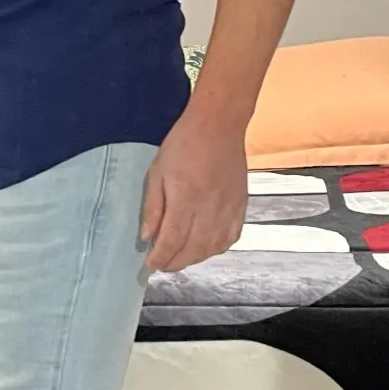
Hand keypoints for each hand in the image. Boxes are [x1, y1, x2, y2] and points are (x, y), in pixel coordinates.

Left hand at [140, 108, 247, 272]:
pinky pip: (231, 238)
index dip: (160, 257)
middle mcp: (210, 208)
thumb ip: (153, 207)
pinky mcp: (241, 206)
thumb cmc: (185, 143)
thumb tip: (147, 236)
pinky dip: (216, 249)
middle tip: (163, 264)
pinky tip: (205, 248)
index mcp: (186, 198)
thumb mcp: (157, 171)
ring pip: (212, 248)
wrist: (219, 124)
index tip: (151, 264)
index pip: (172, 240)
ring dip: (195, 258)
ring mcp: (228, 208)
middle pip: (192, 250)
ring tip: (180, 257)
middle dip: (175, 262)